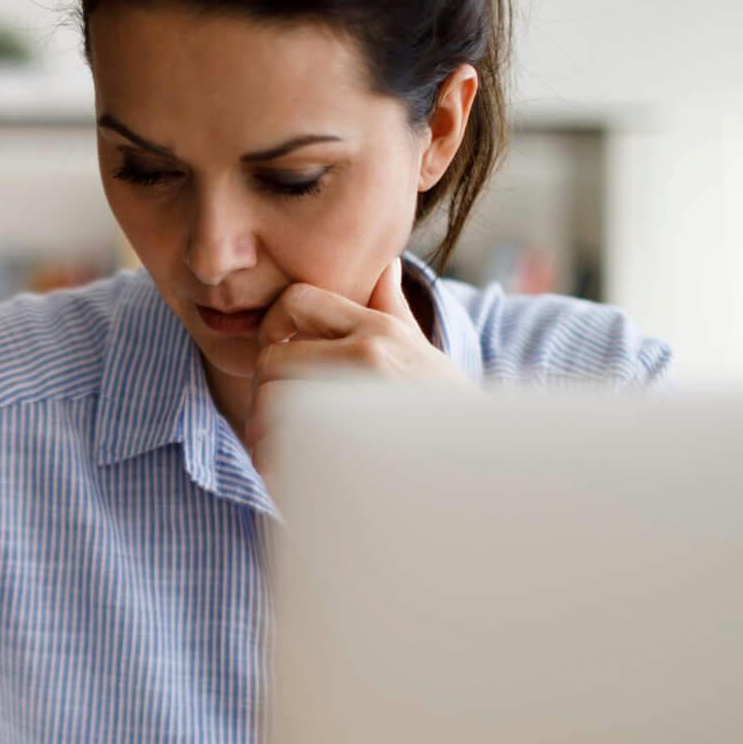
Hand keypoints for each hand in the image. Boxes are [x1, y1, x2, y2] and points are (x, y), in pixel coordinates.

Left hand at [243, 256, 466, 467]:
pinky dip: (273, 465)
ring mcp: (356, 402)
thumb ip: (393, 310)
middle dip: (264, 390)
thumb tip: (386, 267)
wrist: (479, 472)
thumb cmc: (449, 414)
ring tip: (284, 452)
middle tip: (275, 418)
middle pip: (270, 359)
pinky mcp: (344, 450)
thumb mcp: (424, 354)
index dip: (272, 327)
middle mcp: (368, 357)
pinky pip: (277, 447)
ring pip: (268, 404)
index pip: (295, 300)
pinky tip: (294, 476)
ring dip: (263, 431)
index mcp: (381, 331)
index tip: (280, 358)